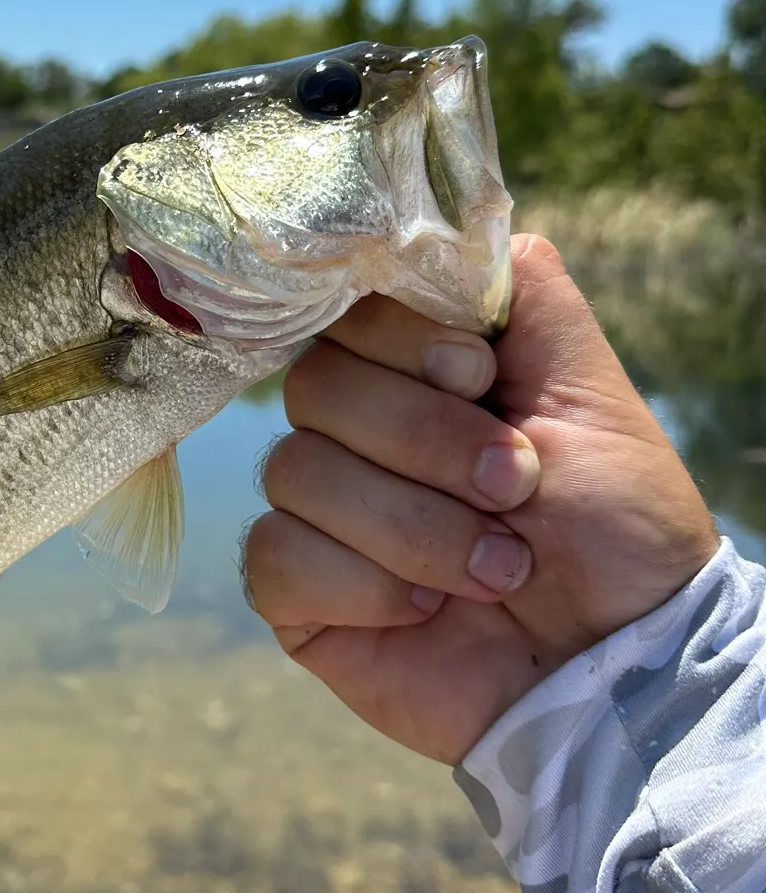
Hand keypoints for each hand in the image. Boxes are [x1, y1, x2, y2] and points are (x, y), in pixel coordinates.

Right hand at [242, 234, 720, 764]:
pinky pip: (276, 558)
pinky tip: (424, 612)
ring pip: (295, 475)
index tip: (483, 381)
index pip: (347, 317)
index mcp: (415, 379)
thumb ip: (525, 298)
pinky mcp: (297, 597)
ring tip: (494, 571)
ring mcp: (319, 518)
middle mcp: (356, 439)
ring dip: (413, 528)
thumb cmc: (615, 531)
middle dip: (426, 443)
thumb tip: (453, 227)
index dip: (405, 346)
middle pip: (314, 390)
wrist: (615, 665)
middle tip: (514, 490)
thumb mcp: (592, 391)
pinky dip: (361, 584)